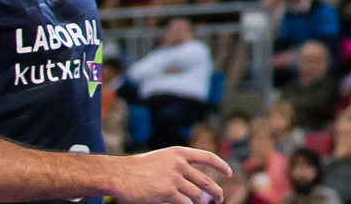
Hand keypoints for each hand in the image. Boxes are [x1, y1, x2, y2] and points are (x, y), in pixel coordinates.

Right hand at [110, 146, 231, 203]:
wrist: (120, 174)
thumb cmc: (139, 168)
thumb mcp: (162, 158)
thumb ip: (180, 165)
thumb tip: (197, 182)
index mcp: (179, 152)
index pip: (207, 157)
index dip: (221, 165)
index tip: (229, 173)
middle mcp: (180, 164)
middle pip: (206, 180)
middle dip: (216, 191)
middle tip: (220, 198)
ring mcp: (174, 178)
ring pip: (198, 195)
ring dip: (204, 203)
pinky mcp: (167, 193)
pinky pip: (185, 203)